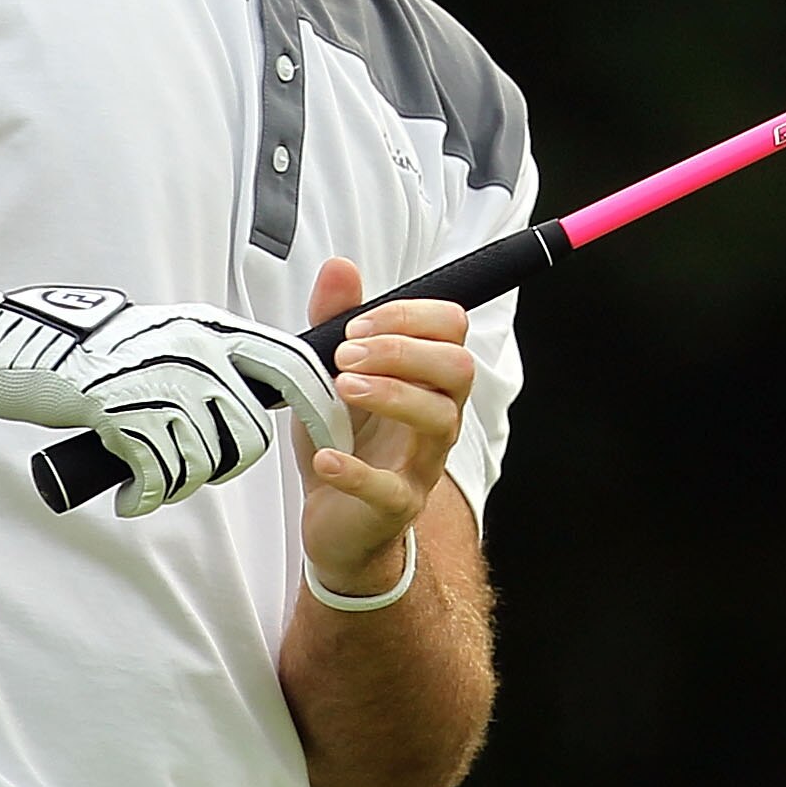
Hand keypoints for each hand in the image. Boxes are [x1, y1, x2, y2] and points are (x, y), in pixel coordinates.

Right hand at [0, 284, 339, 518]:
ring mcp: (162, 385)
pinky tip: (131, 491)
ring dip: (179, 479)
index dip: (322, 408)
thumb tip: (263, 393)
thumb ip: (220, 359)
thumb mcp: (174, 335)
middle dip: (226, 463)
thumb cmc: (106, 351)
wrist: (36, 351)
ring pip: (206, 460)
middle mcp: (196, 355)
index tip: (336, 438)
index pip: (293, 367)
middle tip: (190, 464)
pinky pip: (159, 475)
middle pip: (250, 434)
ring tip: (150, 471)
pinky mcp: (127, 417)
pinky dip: (145, 493)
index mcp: (213, 331)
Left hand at [300, 258, 473, 597]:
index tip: (353, 328)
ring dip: (391, 394)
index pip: (451, 328)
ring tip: (341, 389)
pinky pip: (392, 490)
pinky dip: (356, 472)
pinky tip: (326, 458)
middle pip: (459, 368)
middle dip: (403, 351)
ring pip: (440, 420)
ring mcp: (422, 463)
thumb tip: (340, 266)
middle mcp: (436, 416)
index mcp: (425, 378)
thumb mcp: (326, 374)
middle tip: (345, 357)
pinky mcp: (397, 506)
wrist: (333, 520)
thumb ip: (334, 321)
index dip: (407, 316)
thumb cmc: (342, 441)